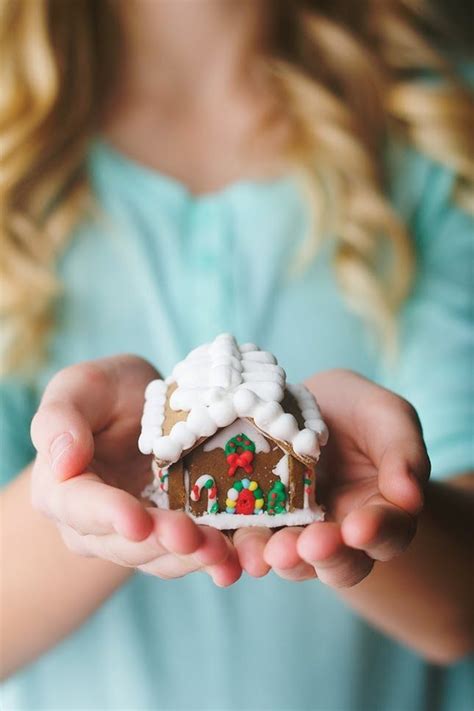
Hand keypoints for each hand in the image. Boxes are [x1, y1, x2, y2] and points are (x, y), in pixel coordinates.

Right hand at [31, 355, 240, 586]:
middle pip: (124, 543)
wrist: (143, 408)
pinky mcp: (173, 538)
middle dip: (159, 542)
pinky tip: (237, 562)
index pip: (80, 507)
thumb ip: (60, 418)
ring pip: (159, 558)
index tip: (136, 521)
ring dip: (191, 558)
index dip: (108, 515)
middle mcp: (93, 526)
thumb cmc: (105, 394)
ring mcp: (135, 537)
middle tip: (190, 537)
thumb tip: (62, 461)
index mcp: (62, 489)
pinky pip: (191, 556)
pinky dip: (214, 561)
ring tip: (221, 553)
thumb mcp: (80, 387)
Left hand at [234, 370, 429, 586]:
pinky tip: (217, 544)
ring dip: (276, 558)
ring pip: (287, 558)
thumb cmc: (355, 411)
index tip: (360, 526)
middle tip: (309, 545)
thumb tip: (409, 496)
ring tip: (265, 553)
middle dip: (324, 556)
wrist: (302, 402)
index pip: (387, 533)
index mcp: (380, 513)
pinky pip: (241, 539)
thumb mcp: (386, 417)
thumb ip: (403, 453)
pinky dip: (230, 547)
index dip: (377, 532)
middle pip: (338, 562)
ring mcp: (292, 531)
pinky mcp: (251, 521)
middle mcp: (337, 534)